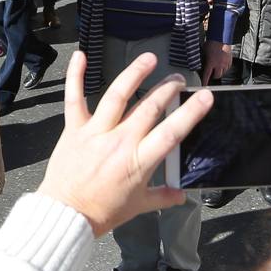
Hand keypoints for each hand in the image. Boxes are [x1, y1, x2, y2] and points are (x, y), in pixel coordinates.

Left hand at [37, 51, 213, 236]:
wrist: (65, 215)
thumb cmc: (102, 212)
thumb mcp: (138, 206)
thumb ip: (163, 197)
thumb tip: (182, 194)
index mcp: (139, 161)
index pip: (172, 132)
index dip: (190, 112)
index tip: (205, 96)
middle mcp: (120, 141)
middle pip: (149, 107)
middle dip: (167, 89)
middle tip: (178, 79)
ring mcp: (96, 132)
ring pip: (117, 95)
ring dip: (134, 74)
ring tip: (149, 59)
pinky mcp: (74, 129)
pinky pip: (75, 98)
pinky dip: (75, 76)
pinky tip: (81, 56)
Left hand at [201, 40, 231, 84]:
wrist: (220, 37)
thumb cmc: (211, 43)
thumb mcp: (203, 52)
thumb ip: (203, 60)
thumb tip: (200, 64)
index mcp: (211, 63)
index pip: (207, 75)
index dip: (205, 81)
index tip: (204, 84)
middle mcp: (219, 65)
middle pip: (217, 76)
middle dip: (214, 76)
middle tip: (211, 74)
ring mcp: (225, 63)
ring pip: (223, 72)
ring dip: (220, 72)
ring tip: (217, 69)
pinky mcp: (230, 60)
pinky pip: (228, 67)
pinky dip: (225, 67)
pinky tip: (222, 64)